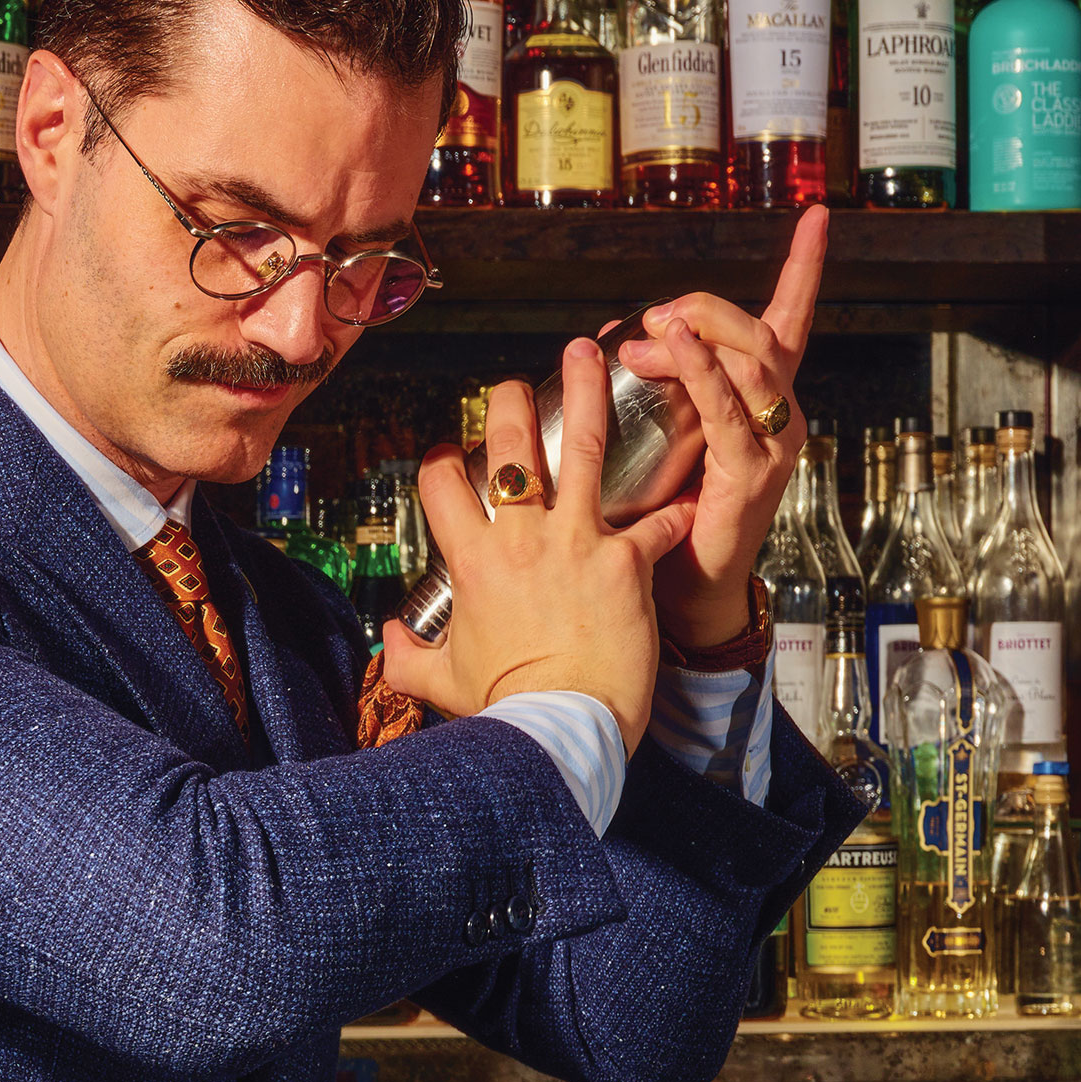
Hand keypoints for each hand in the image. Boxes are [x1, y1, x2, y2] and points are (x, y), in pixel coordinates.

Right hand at [379, 336, 697, 752]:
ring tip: (591, 353)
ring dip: (588, 394)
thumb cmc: (507, 708)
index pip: (441, 483)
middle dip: (509, 402)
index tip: (452, 455)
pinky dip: (678, 501)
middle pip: (509, 445)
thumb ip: (408, 655)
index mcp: (473, 560)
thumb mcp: (442, 680)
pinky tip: (694, 482)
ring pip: (584, 448)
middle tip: (516, 384)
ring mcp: (578, 542)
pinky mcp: (628, 560)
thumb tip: (386, 641)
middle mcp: (522, 539)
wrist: (565, 728)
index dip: (442, 461)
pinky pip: (658, 517)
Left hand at [613, 204, 828, 647]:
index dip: (805, 267)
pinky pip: (728, 413)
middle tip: (656, 314)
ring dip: (700, 336)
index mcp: (762, 397)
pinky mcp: (750, 475)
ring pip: (753, 363)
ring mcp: (771, 445)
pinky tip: (671, 354)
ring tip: (653, 330)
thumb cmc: (672, 508)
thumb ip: (652, 379)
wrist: (684, 585)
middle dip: (708, 309)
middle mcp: (778, 414)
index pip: (790, 319)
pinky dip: (701, 376)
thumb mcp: (663, 429)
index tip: (817, 217)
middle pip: (761, 332)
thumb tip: (614, 333)